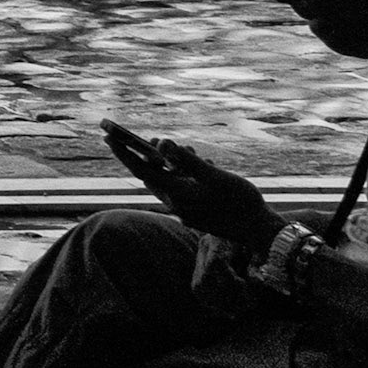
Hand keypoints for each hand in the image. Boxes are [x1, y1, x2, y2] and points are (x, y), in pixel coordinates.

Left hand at [103, 131, 279, 254]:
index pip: (142, 170)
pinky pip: (183, 189)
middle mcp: (175, 204)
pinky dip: (186, 174)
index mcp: (177, 195)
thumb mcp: (214, 176)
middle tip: (142, 137)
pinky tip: (201, 163)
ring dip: (172, 163)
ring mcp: (185, 210)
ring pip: (169, 181)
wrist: (259, 231)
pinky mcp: (194, 212)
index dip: (124, 152)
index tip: (108, 136)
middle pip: (152, 174)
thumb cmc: (240, 201)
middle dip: (146, 155)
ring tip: (185, 148)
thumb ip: (187, 160)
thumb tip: (163, 144)